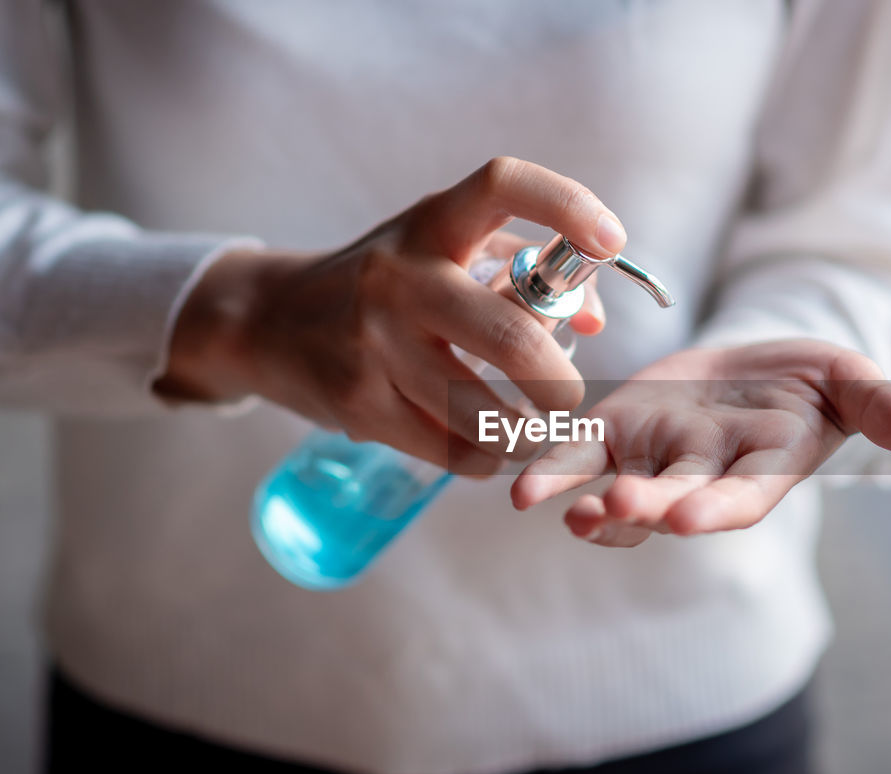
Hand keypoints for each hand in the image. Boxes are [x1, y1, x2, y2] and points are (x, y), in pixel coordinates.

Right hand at [154, 157, 623, 472]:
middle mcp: (403, 278)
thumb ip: (524, 273)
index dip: (567, 205)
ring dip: (526, 434)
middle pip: (512, 338)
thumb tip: (594, 320)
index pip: (502, 186)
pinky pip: (451, 448)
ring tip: (533, 430)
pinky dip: (484, 457)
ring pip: (484, 414)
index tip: (611, 242)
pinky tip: (486, 446)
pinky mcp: (359, 403)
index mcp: (432, 225)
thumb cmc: (385, 283)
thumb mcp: (444, 252)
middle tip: (569, 398)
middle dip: (560, 385)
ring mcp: (375, 344)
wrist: (267, 321)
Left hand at [510, 340, 890, 545]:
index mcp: (761, 468)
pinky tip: (514, 477)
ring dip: (580, 498)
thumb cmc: (811, 379)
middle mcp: (702, 476)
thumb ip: (880, 405)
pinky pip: (577, 452)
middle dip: (641, 508)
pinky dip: (548, 464)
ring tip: (543, 502)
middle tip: (605, 511)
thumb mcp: (849, 379)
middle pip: (670, 499)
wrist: (754, 368)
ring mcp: (654, 458)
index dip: (717, 507)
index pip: (741, 496)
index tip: (693, 518)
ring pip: (614, 489)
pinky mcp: (615, 431)